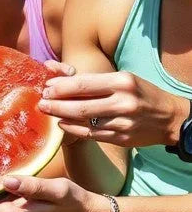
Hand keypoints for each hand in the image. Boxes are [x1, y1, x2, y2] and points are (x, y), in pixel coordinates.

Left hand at [39, 70, 187, 147]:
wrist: (170, 118)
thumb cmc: (141, 93)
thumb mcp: (122, 79)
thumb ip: (91, 79)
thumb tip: (54, 73)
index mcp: (122, 82)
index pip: (83, 84)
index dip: (60, 87)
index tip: (46, 88)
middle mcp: (123, 102)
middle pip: (80, 105)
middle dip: (56, 104)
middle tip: (41, 103)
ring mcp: (123, 122)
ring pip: (84, 121)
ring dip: (61, 117)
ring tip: (48, 112)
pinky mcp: (121, 138)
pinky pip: (91, 134)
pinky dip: (73, 129)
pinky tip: (62, 124)